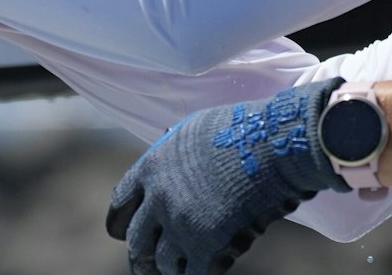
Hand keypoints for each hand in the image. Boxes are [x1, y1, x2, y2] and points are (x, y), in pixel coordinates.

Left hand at [107, 79, 346, 274]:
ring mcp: (182, 226)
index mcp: (152, 168)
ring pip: (162, 263)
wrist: (271, 145)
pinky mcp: (206, 248)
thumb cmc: (241, 130)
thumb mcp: (192, 131)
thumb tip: (168, 167)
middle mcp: (159, 200)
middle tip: (148, 263)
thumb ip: (172, 155)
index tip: (122, 232)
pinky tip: (209, 266)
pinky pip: (192, 274)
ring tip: (181, 267)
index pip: (120, 204)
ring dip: (171, 266)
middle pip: (137, 241)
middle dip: (142, 254)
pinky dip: (197, 272)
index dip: (121, 222)